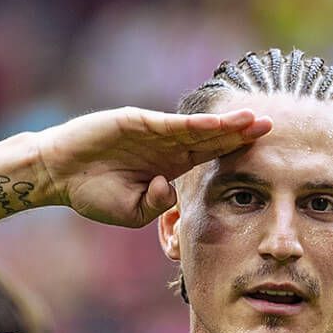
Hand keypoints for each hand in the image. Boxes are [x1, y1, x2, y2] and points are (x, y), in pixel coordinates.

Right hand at [34, 107, 271, 226]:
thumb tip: (170, 190)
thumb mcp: (131, 212)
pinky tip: (218, 123)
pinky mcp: (137, 122)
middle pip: (213, 139)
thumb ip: (155, 205)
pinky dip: (195, 124)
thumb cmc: (92, 194)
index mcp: (169, 167)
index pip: (211, 158)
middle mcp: (166, 146)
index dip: (236, 153)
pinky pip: (171, 125)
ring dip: (226, 125)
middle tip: (274, 128)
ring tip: (255, 121)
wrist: (58, 175)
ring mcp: (154, 133)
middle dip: (242, 134)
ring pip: (198, 128)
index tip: (265, 155)